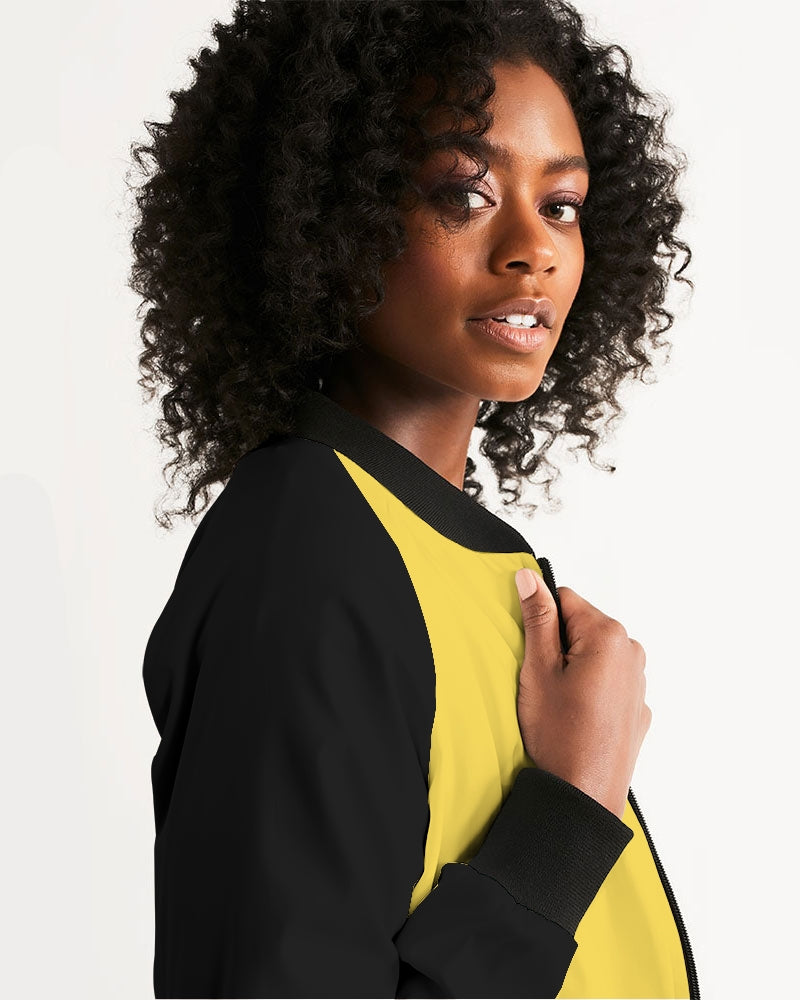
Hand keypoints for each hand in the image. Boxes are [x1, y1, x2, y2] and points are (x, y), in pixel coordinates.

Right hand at [514, 567, 651, 819]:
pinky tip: (577, 717)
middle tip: (545, 683)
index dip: (542, 624)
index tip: (535, 654)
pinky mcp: (638, 707)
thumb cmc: (559, 736)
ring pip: (595, 654)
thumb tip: (529, 578)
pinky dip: (591, 689)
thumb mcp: (538, 670)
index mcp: (608, 636)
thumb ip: (537, 618)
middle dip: (560, 646)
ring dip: (576, 668)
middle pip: (583, 626)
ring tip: (561, 703)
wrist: (582, 796)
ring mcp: (639, 681)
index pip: (565, 599)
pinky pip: (608, 681)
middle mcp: (631, 652)